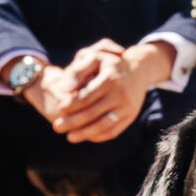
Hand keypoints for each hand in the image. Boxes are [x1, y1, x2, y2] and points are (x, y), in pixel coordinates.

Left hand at [30, 38, 170, 141]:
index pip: (86, 96)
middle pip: (92, 113)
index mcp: (110, 78)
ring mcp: (127, 107)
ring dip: (84, 134)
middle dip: (72, 122)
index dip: (71, 105)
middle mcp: (121, 93)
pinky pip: (113, 131)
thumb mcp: (95, 58)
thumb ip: (78, 70)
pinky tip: (86, 136)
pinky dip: (98, 136)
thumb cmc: (109, 64)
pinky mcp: (131, 116)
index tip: (59, 109)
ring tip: (69, 137)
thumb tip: (65, 89)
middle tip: (57, 127)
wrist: (138, 70)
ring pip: (103, 126)